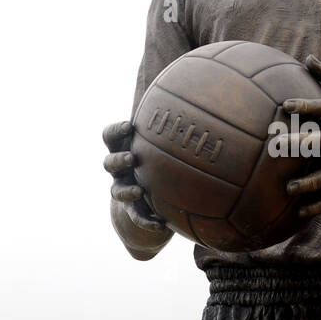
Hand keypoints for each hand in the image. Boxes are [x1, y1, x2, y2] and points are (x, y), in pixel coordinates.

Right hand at [102, 121, 173, 253]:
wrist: (153, 191)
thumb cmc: (163, 156)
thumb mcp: (169, 138)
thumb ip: (182, 119)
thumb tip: (212, 94)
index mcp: (124, 147)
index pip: (110, 136)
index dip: (116, 131)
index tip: (130, 126)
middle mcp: (120, 168)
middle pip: (108, 162)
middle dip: (118, 159)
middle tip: (132, 158)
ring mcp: (125, 189)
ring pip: (116, 191)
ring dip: (126, 191)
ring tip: (138, 191)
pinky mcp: (134, 210)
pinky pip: (137, 217)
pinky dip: (147, 220)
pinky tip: (162, 224)